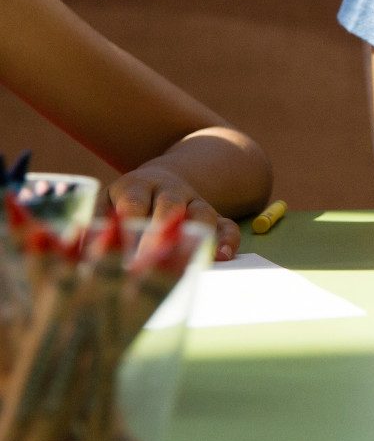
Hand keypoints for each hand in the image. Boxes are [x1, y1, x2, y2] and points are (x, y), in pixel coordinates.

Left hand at [106, 166, 238, 260]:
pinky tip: (224, 258)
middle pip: (170, 204)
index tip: (122, 252)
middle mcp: (169, 189)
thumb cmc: (124, 203)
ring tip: (190, 261)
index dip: (129, 225)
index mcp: (136, 185)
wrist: (162, 179)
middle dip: (162, 231)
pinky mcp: (213, 215)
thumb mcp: (106, 203)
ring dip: (197, 235)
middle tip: (152, 259)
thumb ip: (96, 225)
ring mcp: (194, 201)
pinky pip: (226, 225)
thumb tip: (78, 251)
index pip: (133, 201)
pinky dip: (228, 240)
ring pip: (202, 212)